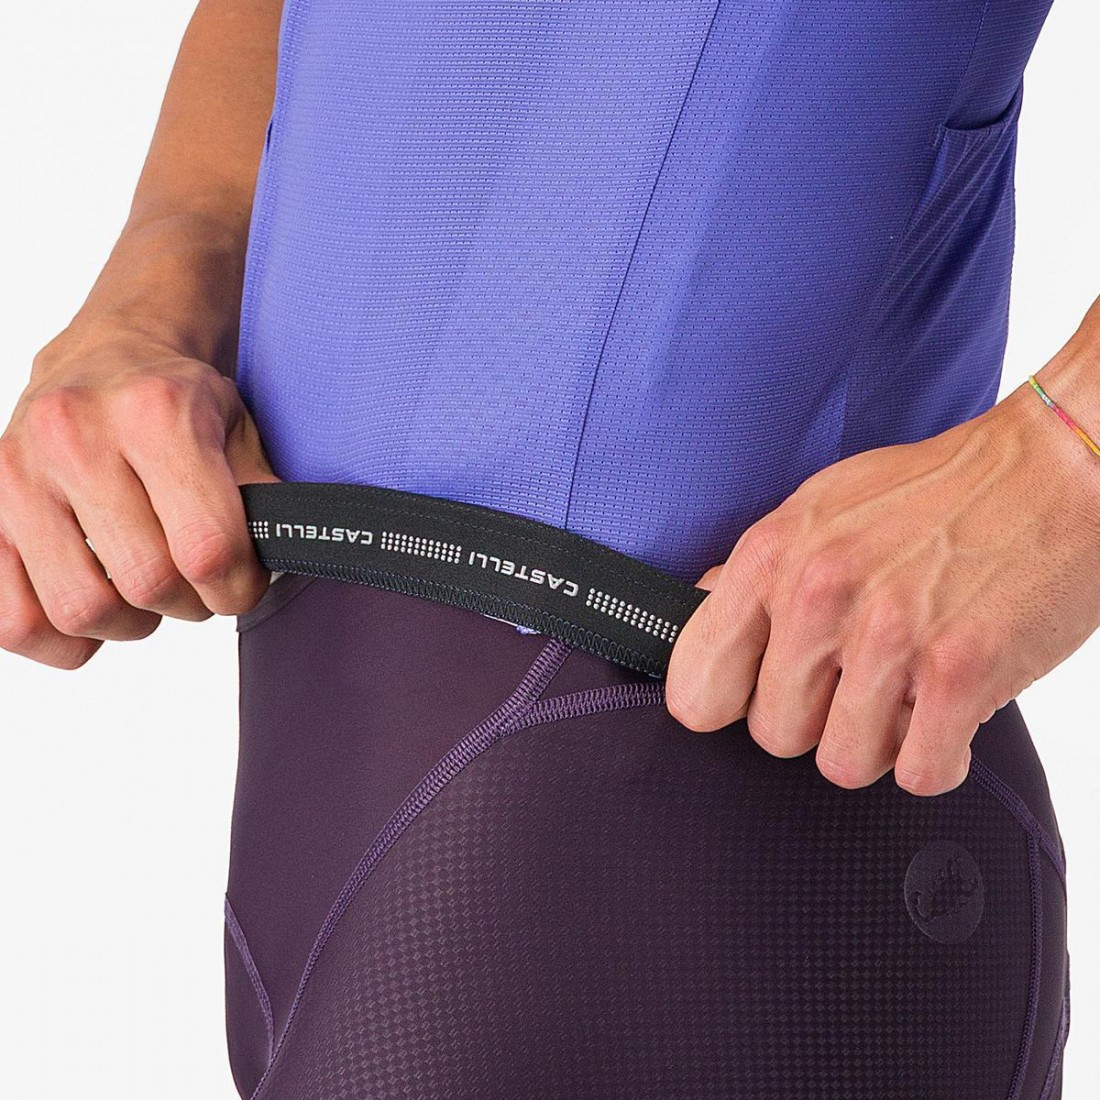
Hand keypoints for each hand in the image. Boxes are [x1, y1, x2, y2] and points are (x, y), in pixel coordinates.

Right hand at [0, 326, 278, 668]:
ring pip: (80, 609)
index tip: (242, 582)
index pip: (206, 548)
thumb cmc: (176, 403)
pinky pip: (11, 621)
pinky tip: (98, 609)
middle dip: (190, 602)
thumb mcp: (239, 432)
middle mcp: (75, 438)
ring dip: (130, 623)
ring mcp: (17, 476)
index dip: (238, 587)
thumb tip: (279, 562)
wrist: (106, 358)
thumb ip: (263, 500)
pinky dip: (60, 639)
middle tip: (199, 583)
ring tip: (148, 590)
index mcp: (153, 414)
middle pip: (147, 582)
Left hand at [665, 368, 1099, 795]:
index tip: (751, 698)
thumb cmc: (935, 491)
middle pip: (773, 735)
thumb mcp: (819, 507)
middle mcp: (818, 596)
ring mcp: (888, 637)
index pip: (696, 684)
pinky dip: (937, 756)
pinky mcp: (961, 672)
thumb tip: (698, 615)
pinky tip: (948, 712)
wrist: (1053, 469)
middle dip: (814, 721)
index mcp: (772, 556)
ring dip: (877, 742)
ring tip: (905, 692)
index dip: (722, 704)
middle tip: (856, 683)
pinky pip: (920, 773)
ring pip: (842, 763)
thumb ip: (756, 572)